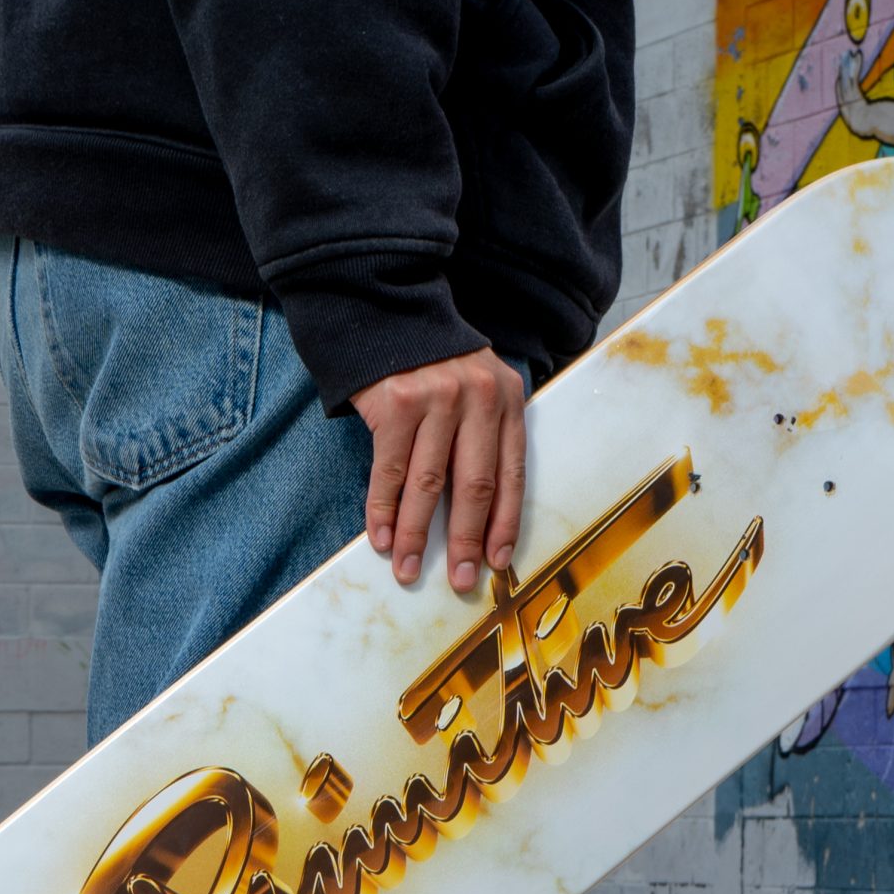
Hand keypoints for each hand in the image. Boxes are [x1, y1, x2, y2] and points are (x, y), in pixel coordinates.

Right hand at [353, 348, 525, 593]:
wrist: (386, 312)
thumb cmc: (433, 363)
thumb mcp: (477, 387)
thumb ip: (484, 435)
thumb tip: (478, 514)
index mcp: (506, 400)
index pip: (511, 474)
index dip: (504, 524)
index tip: (497, 562)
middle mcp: (478, 398)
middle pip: (475, 486)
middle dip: (465, 540)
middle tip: (459, 580)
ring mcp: (437, 399)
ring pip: (428, 484)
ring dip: (415, 534)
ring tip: (407, 570)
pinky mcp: (397, 402)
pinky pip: (389, 470)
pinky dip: (383, 509)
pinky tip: (381, 537)